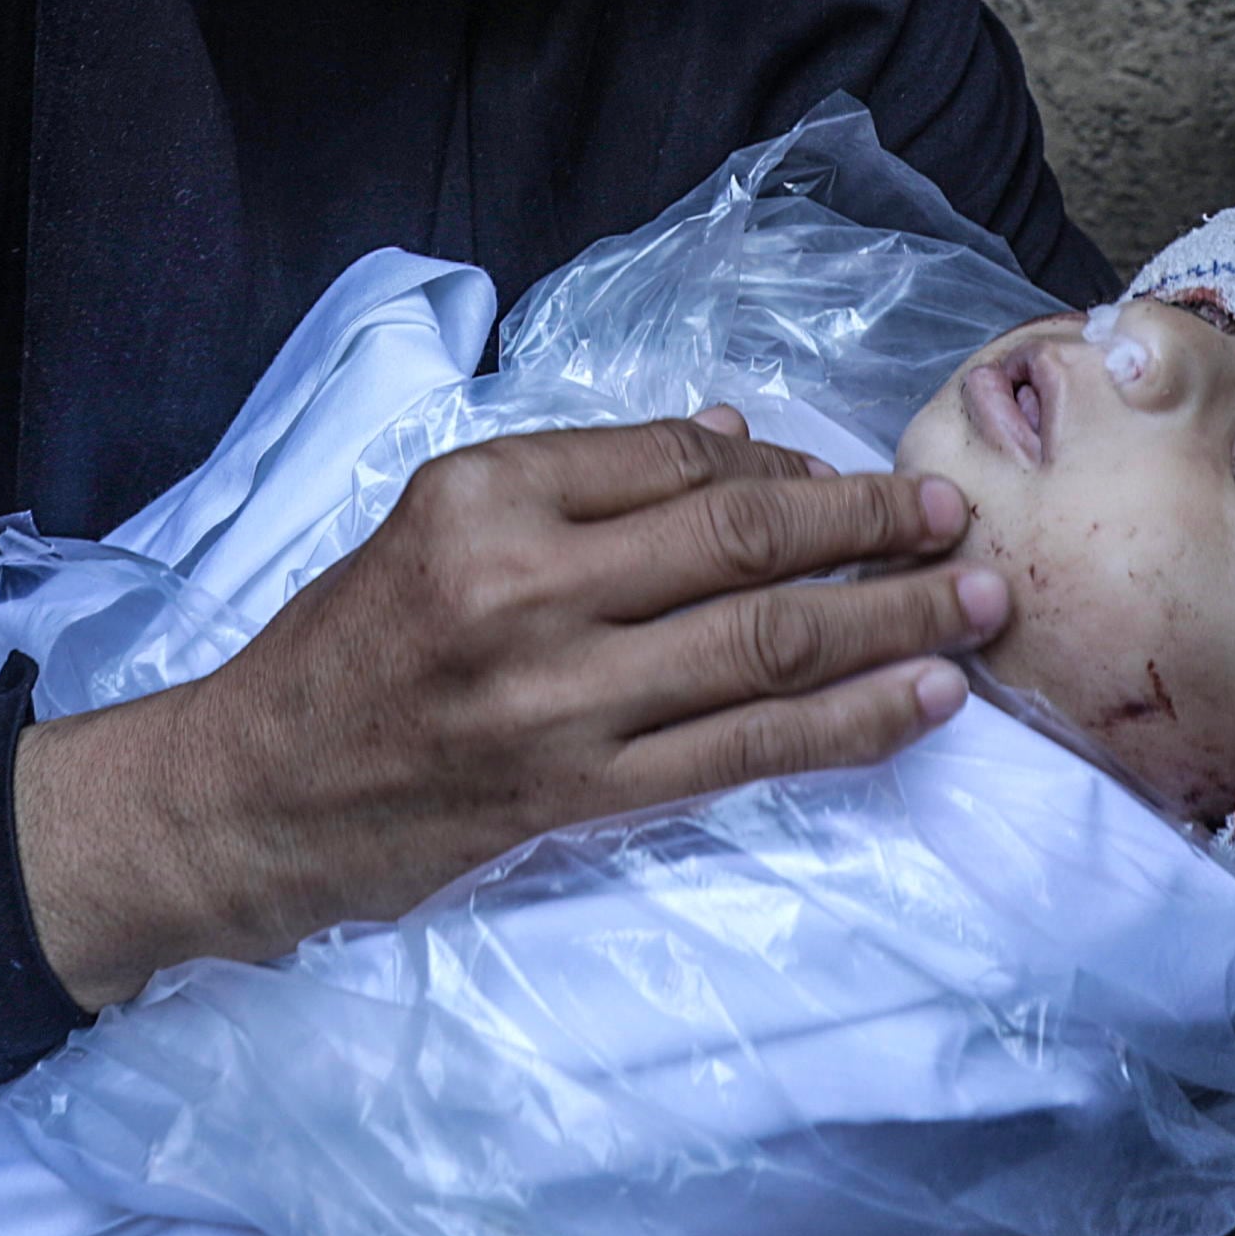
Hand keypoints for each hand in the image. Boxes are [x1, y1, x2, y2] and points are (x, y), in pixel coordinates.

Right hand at [14, 411, 1006, 1008]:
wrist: (255, 796)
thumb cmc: (346, 647)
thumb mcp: (434, 522)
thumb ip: (580, 478)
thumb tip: (733, 439)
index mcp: (483, 496)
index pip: (674, 459)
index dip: (784, 463)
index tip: (851, 474)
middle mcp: (525, 587)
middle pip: (742, 540)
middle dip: (871, 526)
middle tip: (957, 518)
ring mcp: (560, 700)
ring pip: (765, 644)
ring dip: (893, 622)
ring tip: (979, 605)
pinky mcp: (582, 794)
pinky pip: (747, 752)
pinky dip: (850, 724)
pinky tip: (922, 699)